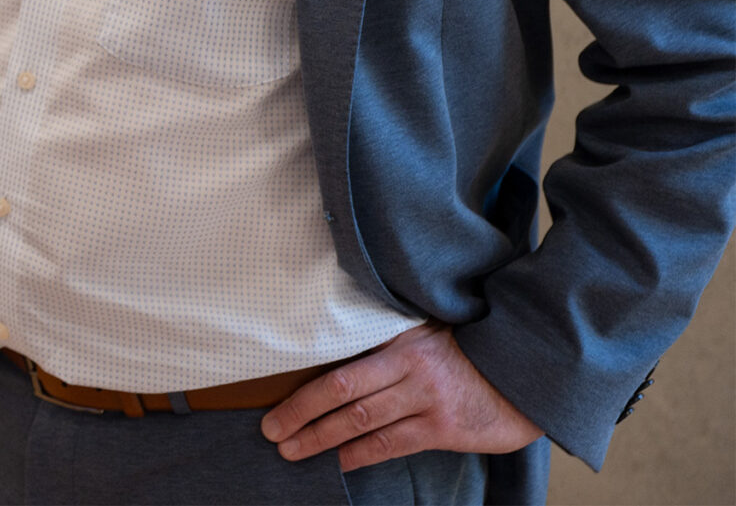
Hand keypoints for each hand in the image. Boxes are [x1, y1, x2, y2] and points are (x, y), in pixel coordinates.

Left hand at [260, 322, 540, 471]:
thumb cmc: (467, 352)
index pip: (340, 369)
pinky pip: (391, 445)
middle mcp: (409, 370)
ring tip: (293, 451)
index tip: (273, 401)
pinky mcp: (444, 429)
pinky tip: (338, 463)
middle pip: (342, 394)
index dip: (304, 390)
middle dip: (301, 415)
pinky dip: (360, 455)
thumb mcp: (425, 334)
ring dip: (322, 439)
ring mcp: (427, 401)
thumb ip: (385, 343)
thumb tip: (334, 354)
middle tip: (271, 431)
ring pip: (362, 423)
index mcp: (398, 343)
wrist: (526, 372)